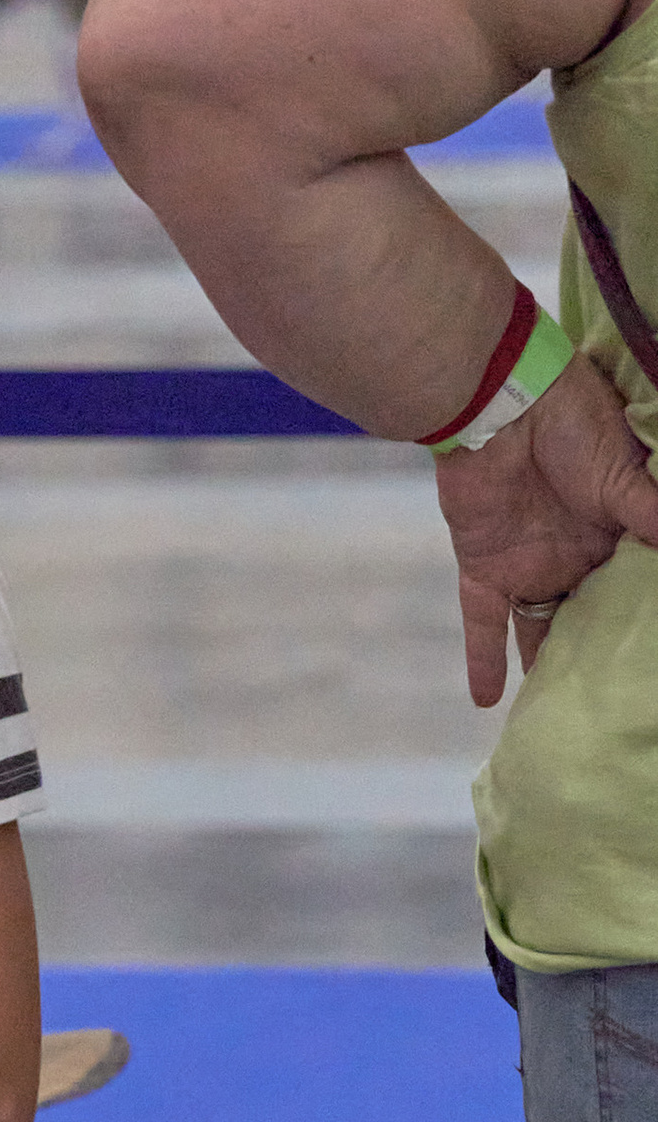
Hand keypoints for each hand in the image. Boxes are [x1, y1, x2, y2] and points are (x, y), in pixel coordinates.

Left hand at [439, 353, 657, 705]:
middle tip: (611, 703)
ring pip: (540, 630)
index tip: (645, 658)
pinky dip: (481, 661)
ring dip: (546, 668)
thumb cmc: (573, 423)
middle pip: (588, 616)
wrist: (501, 403)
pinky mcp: (485, 570)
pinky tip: (486, 704)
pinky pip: (483, 624)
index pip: (632, 585)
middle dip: (597, 653)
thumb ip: (651, 514)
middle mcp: (576, 557)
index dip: (639, 616)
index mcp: (615, 532)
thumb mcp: (623, 472)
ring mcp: (530, 566)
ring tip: (557, 718)